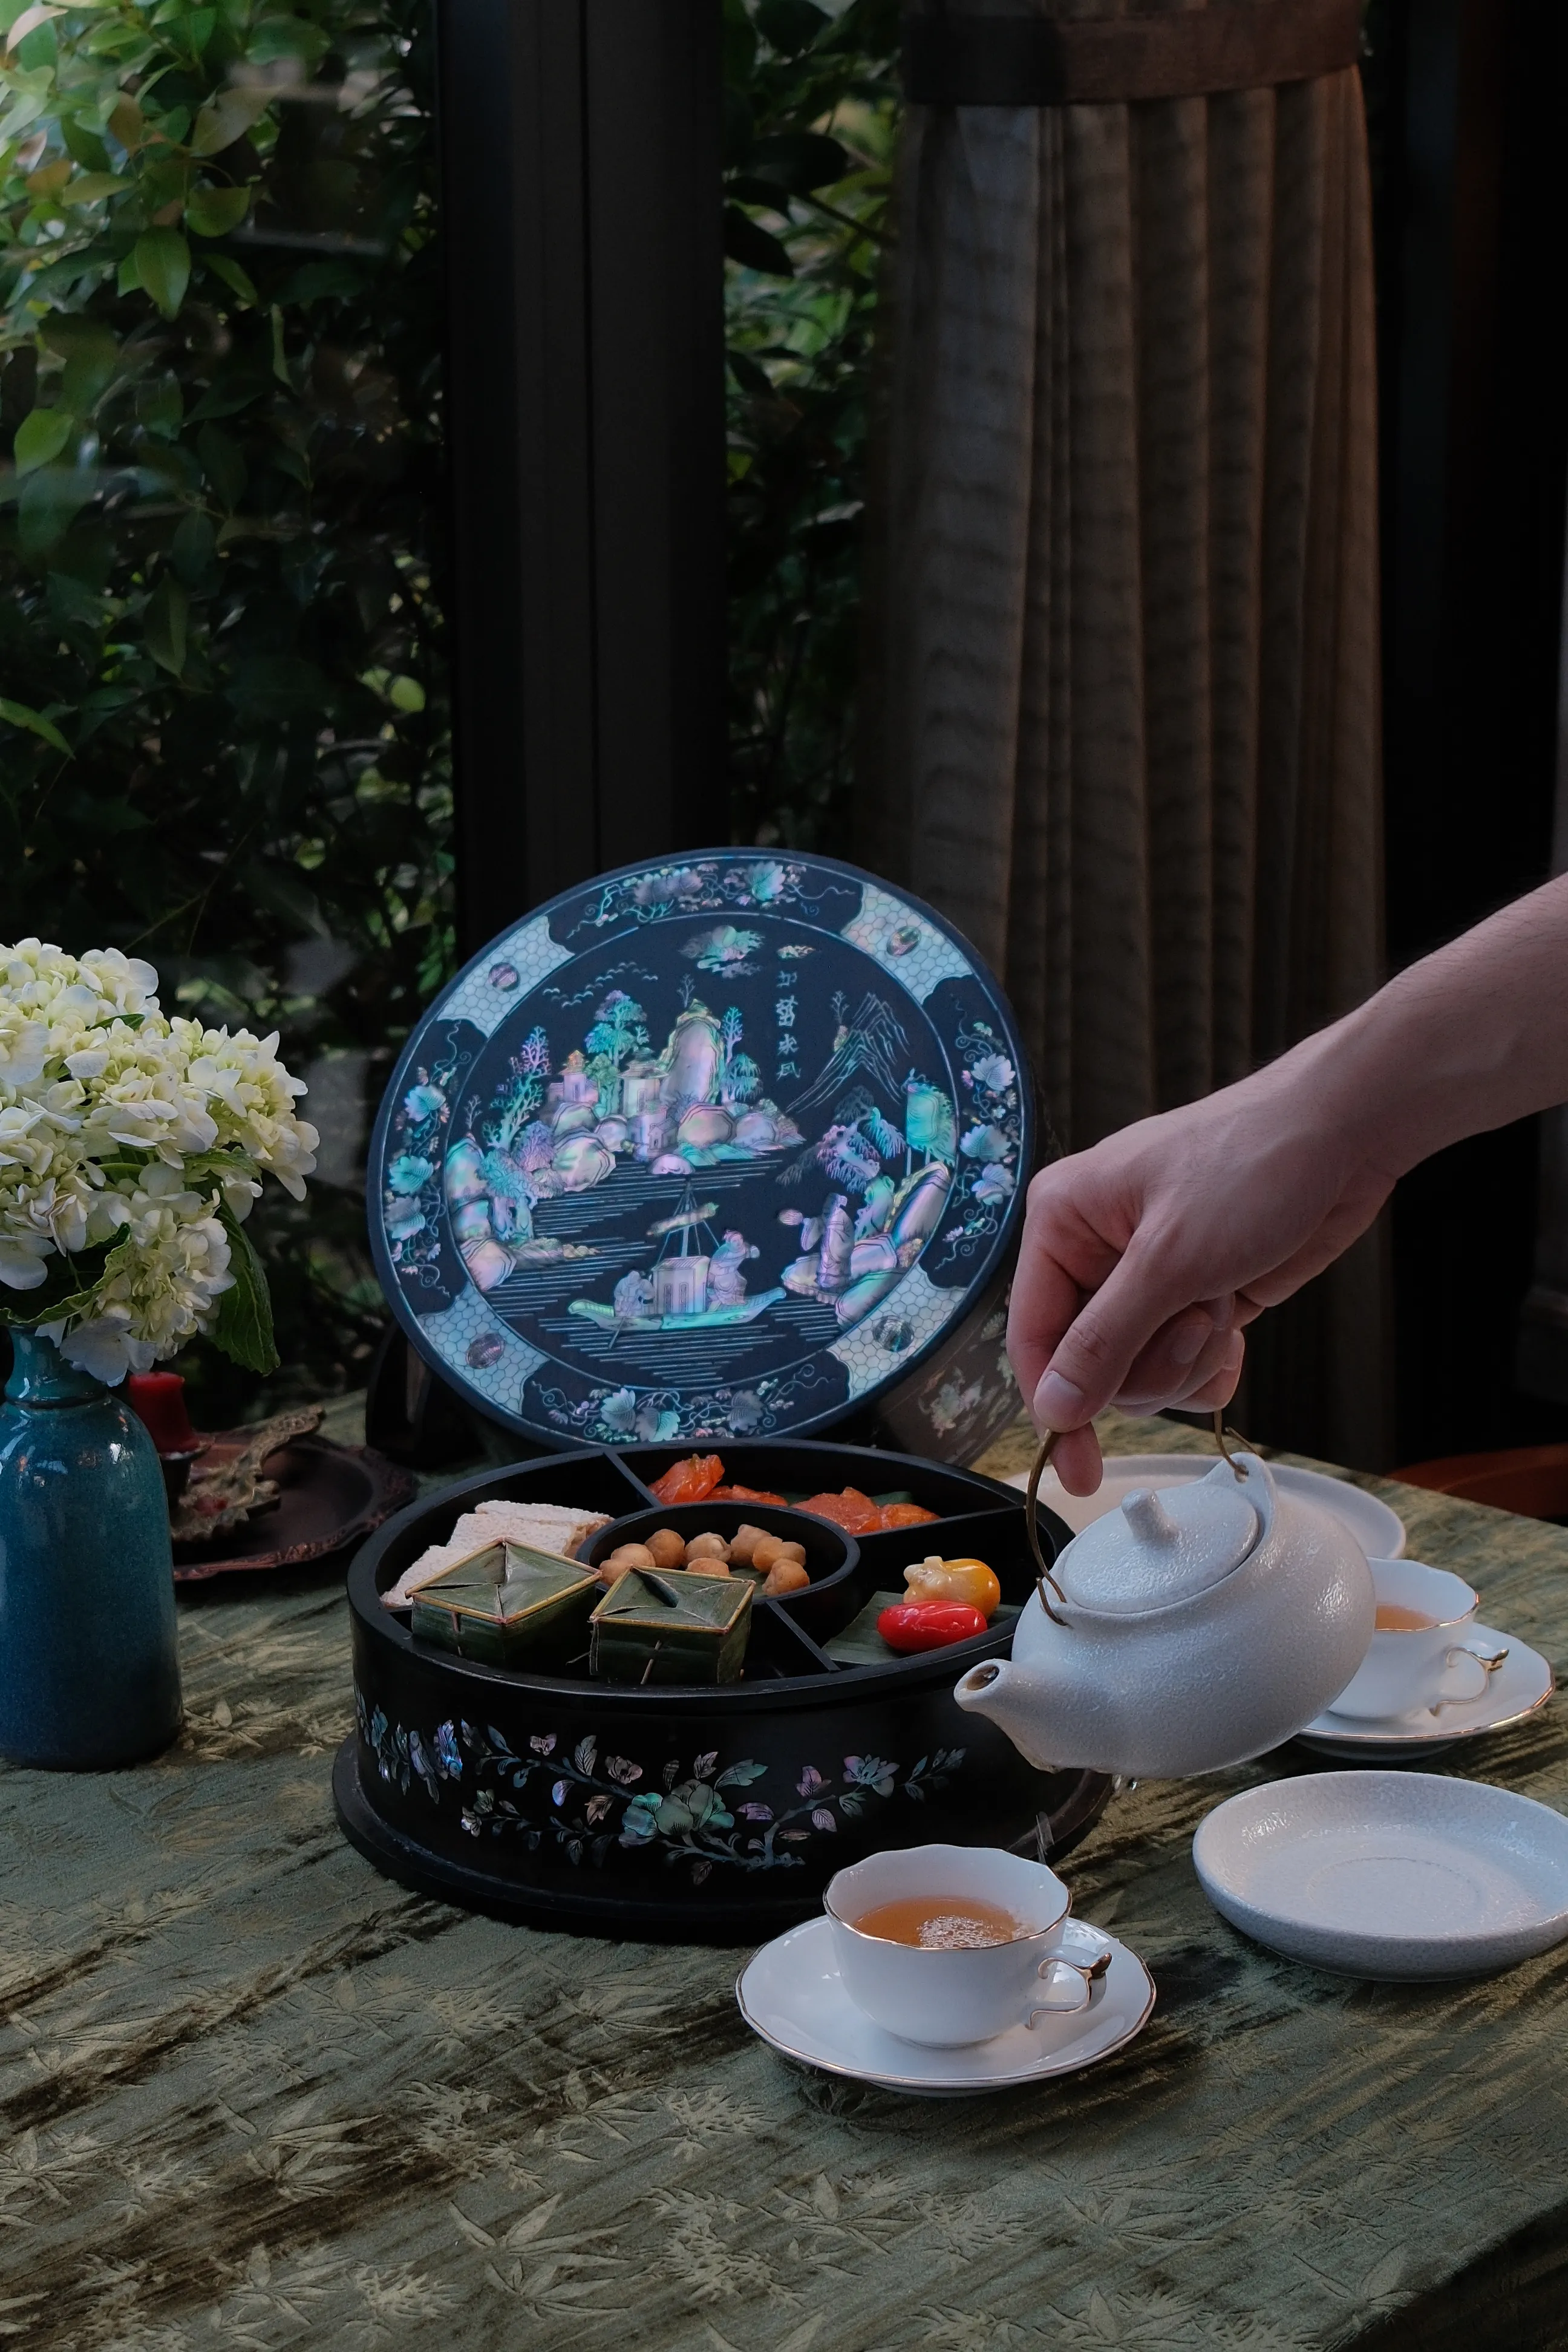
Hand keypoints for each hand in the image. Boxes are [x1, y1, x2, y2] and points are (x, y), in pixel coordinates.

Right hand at [1007, 1049, 1394, 1493]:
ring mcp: (1150, 1277)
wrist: (1345, 1133)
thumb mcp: (1170, 1259)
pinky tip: (1237, 1330)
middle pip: (1092, 1365)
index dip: (1055, 1405)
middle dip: (1152, 1360)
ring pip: (1143, 1373)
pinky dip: (1214, 1363)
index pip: (1033, 1335)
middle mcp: (1097, 1251)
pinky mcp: (1197, 1296)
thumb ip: (1104, 1340)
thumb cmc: (1253, 1164)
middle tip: (1198, 1318)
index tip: (1076, 1467)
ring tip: (1224, 1301)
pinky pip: (1186, 1367)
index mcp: (1063, 1221)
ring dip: (1191, 1357)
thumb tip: (1053, 1407)